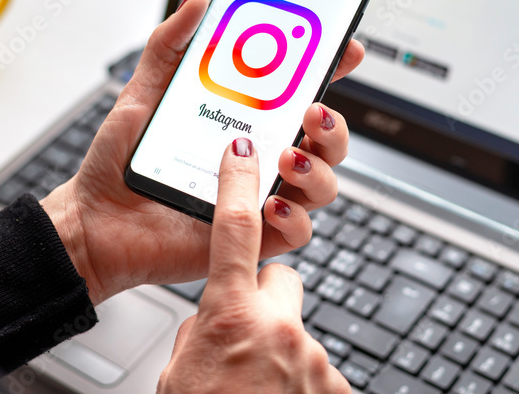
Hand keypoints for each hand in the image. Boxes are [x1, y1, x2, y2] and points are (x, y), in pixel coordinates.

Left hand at [41, 0, 363, 304]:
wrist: (96, 224)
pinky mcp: (254, 238)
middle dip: (334, 124)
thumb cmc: (119, 162)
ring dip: (318, 166)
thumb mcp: (143, 93)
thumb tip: (199, 0)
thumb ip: (169, 45)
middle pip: (326, 139)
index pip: (301, 93)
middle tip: (312, 110)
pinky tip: (271, 202)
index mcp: (244, 121)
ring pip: (323, 182)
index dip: (330, 69)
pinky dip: (294, 217)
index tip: (342, 48)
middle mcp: (260, 157)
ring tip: (286, 156)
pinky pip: (298, 231)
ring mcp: (261, 197)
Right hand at [157, 138, 349, 392]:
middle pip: (282, 282)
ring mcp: (315, 361)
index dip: (239, 182)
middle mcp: (281, 331)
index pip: (235, 228)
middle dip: (265, 301)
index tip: (243, 149)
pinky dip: (302, 387)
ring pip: (299, 334)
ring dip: (281, 356)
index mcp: (229, 318)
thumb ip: (201, 332)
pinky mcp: (340, 390)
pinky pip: (319, 372)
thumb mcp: (179, 375)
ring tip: (256, 392)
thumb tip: (218, 320)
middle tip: (245, 339)